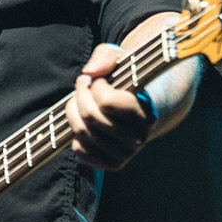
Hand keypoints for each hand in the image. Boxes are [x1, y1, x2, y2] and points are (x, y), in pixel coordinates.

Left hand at [67, 42, 153, 170]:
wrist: (143, 108)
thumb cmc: (129, 81)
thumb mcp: (122, 60)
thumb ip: (107, 57)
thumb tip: (90, 72)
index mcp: (147, 113)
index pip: (106, 101)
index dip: (95, 85)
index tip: (98, 79)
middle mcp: (139, 137)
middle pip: (90, 117)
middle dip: (80, 95)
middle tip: (83, 85)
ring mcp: (126, 154)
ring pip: (82, 133)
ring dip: (74, 111)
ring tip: (81, 100)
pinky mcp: (113, 164)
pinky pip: (80, 150)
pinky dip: (76, 134)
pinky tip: (86, 121)